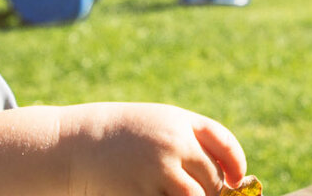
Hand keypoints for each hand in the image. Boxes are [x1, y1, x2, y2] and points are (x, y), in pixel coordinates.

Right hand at [59, 102, 246, 195]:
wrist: (76, 144)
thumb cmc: (122, 137)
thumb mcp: (158, 124)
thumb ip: (190, 141)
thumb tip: (226, 178)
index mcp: (181, 123)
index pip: (225, 145)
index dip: (236, 165)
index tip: (235, 179)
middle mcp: (174, 145)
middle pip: (212, 178)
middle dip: (211, 191)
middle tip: (201, 193)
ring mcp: (158, 171)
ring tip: (177, 192)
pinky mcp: (141, 194)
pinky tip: (160, 195)